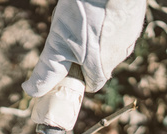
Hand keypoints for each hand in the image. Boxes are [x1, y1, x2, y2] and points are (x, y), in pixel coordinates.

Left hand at [23, 0, 146, 129]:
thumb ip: (47, 71)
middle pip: (98, 64)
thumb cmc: (82, 15)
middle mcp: (120, 57)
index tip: (67, 65)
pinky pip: (118, 27)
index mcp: (102, 68)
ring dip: (94, 37)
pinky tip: (94, 9)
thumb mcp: (57, 45)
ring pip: (108, 44)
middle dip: (83, 55)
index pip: (91, 84)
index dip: (77, 77)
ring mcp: (130, 37)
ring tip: (81, 20)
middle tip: (70, 36)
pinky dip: (106, 22)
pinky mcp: (135, 19)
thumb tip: (31, 91)